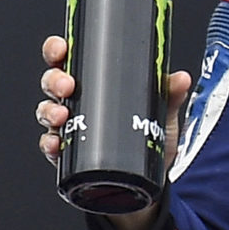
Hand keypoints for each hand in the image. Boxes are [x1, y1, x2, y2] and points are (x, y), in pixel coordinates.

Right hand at [38, 33, 191, 229]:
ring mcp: (68, 128)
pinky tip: (55, 144)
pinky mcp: (68, 155)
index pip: (69, 61)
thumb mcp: (162, 115)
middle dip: (53, 80)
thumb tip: (181, 78)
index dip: (58, 50)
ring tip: (61, 116)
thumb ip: (169, 95)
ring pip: (46, 112)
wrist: (150, 182)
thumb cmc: (149, 139)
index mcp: (94, 85)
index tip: (61, 47)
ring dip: (48, 111)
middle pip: (52, 83)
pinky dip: (48, 144)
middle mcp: (76, 103)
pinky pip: (49, 146)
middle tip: (67, 86)